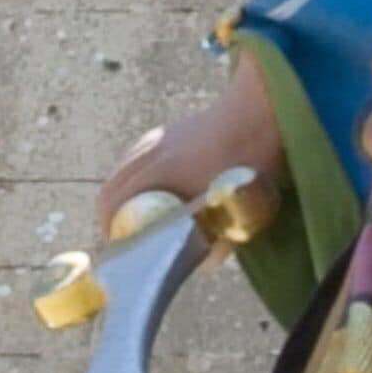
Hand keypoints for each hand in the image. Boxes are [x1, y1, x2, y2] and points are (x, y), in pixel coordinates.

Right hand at [94, 64, 286, 234]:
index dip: (112, 229)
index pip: (115, 203)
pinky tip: (148, 187)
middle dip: (110, 216)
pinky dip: (132, 177)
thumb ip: (222, 241)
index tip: (120, 248)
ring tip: (132, 215)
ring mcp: (156, 140)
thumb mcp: (243, 208)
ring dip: (120, 195)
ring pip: (121, 171)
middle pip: (111, 188)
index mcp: (162, 173)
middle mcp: (151, 154)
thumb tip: (204, 263)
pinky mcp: (165, 133)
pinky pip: (134, 158)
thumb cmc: (252, 160)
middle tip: (123, 237)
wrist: (261, 109)